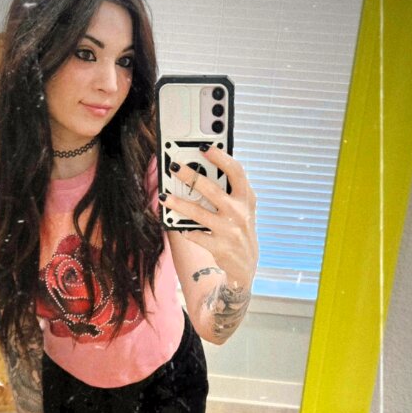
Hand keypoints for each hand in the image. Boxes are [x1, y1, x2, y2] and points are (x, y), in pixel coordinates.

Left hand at [159, 145, 257, 286]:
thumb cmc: (239, 229)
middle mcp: (240, 213)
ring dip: (179, 204)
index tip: (204, 148)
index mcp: (247, 198)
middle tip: (174, 167)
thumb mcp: (243, 208)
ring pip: (199, 213)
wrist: (246, 264)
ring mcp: (230, 231)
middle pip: (213, 190)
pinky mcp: (220, 247)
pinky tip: (177, 225)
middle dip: (191, 176)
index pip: (236, 172)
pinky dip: (185, 230)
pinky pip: (196, 235)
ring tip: (164, 197)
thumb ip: (229, 191)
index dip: (221, 158)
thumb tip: (201, 171)